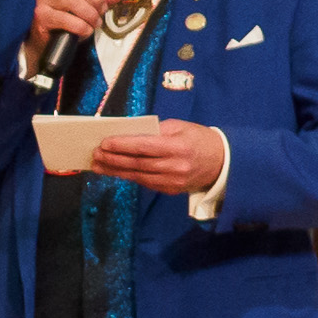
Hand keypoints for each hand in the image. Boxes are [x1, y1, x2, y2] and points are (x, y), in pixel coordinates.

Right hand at [28, 0, 113, 64]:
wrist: (53, 40)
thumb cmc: (72, 18)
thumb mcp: (93, 5)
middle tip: (102, 10)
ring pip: (71, 0)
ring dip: (89, 14)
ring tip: (95, 22)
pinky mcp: (41, 15)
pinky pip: (65, 18)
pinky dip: (80, 26)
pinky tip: (85, 30)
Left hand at [89, 120, 226, 197]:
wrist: (223, 162)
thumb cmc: (198, 139)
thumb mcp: (180, 127)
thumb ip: (155, 130)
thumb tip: (127, 133)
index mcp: (178, 147)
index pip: (144, 147)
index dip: (122, 145)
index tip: (104, 142)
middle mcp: (175, 166)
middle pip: (137, 164)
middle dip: (113, 159)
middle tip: (95, 154)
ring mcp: (173, 181)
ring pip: (138, 176)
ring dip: (115, 171)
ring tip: (97, 165)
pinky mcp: (171, 190)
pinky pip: (145, 183)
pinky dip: (129, 177)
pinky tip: (115, 172)